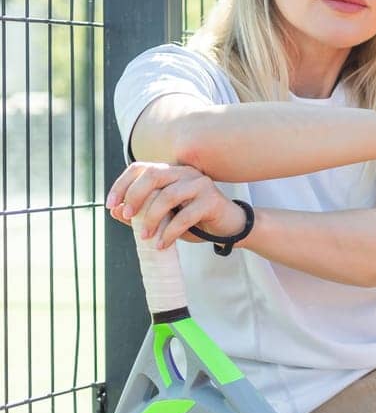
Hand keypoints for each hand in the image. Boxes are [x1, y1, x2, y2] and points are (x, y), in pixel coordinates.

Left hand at [106, 162, 247, 249]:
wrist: (227, 228)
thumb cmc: (193, 221)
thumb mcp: (163, 217)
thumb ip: (140, 213)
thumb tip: (116, 212)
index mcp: (171, 172)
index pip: (140, 168)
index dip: (121, 185)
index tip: (111, 205)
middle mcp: (185, 172)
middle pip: (153, 176)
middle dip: (135, 196)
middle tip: (128, 217)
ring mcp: (200, 184)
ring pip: (168, 196)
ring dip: (152, 218)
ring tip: (146, 236)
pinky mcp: (212, 201)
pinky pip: (185, 216)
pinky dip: (170, 232)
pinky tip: (162, 244)